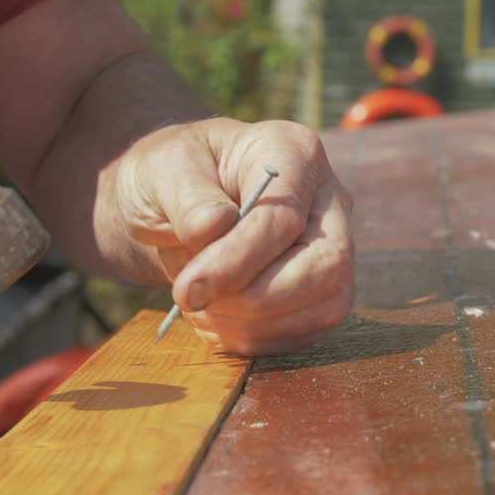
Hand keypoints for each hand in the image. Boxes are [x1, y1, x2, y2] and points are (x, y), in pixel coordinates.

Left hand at [116, 118, 353, 354]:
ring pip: (325, 308)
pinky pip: (305, 334)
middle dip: (256, 300)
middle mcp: (327, 202)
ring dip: (252, 326)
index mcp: (294, 153)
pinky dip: (253, 340)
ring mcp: (332, 250)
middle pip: (327, 267)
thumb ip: (187, 198)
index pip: (284, 218)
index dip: (236, 261)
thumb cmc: (173, 177)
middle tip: (195, 301)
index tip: (189, 289)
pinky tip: (215, 320)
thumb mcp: (163, 170)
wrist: (174, 205)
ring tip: (199, 307)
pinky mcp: (320, 294)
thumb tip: (213, 229)